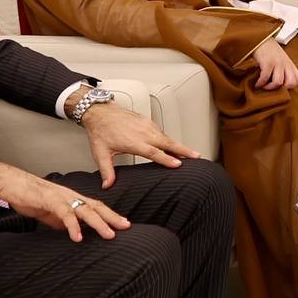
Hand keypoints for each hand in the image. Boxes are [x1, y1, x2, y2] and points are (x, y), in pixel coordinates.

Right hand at [0, 159, 129, 241]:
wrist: (9, 183)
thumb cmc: (26, 195)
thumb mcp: (47, 212)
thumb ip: (60, 220)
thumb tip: (71, 231)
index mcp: (70, 197)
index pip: (94, 206)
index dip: (109, 215)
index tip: (122, 224)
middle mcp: (69, 195)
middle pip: (95, 206)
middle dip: (112, 217)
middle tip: (126, 227)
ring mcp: (60, 197)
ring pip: (85, 210)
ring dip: (98, 223)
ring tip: (109, 235)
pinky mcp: (49, 200)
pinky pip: (65, 214)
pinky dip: (73, 226)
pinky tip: (78, 237)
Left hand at [79, 102, 198, 186]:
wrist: (100, 111)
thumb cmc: (101, 131)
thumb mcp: (100, 153)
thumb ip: (106, 170)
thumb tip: (107, 186)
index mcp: (134, 142)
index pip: (154, 152)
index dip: (167, 159)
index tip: (179, 164)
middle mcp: (143, 133)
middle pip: (168, 143)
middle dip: (184, 150)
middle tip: (197, 156)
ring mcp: (147, 126)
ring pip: (167, 138)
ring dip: (180, 146)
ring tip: (191, 154)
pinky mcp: (148, 121)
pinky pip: (162, 132)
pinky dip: (171, 140)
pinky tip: (175, 146)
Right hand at [249, 38, 297, 90]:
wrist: (260, 38)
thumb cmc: (270, 50)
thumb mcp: (281, 58)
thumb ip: (284, 68)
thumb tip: (281, 83)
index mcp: (290, 64)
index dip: (290, 86)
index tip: (280, 86)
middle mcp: (285, 64)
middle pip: (291, 83)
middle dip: (282, 89)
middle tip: (273, 88)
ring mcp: (277, 63)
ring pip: (278, 82)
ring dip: (269, 88)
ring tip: (263, 86)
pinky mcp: (267, 62)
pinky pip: (265, 78)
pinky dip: (260, 83)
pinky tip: (257, 84)